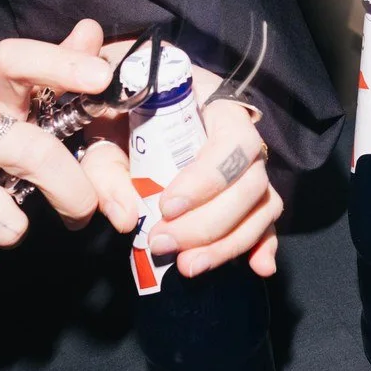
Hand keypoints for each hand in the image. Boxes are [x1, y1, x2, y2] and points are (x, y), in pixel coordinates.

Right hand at [0, 20, 115, 267]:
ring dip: (16, 226)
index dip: (61, 66)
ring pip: (6, 222)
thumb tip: (92, 32)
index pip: (18, 62)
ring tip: (4, 207)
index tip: (101, 77)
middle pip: (33, 156)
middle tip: (82, 206)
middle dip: (73, 191)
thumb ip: (48, 64)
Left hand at [81, 47, 280, 278]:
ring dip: (229, 243)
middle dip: (210, 222)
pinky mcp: (248, 196)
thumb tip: (126, 219)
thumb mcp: (103, 128)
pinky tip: (259, 268)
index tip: (166, 206)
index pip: (232, 141)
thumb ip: (106, 168)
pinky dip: (264, 246)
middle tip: (163, 243)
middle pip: (251, 182)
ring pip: (262, 206)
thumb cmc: (122, 108)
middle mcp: (244, 136)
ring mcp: (250, 167)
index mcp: (214, 105)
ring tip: (189, 266)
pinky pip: (267, 221)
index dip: (207, 179)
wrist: (130, 102)